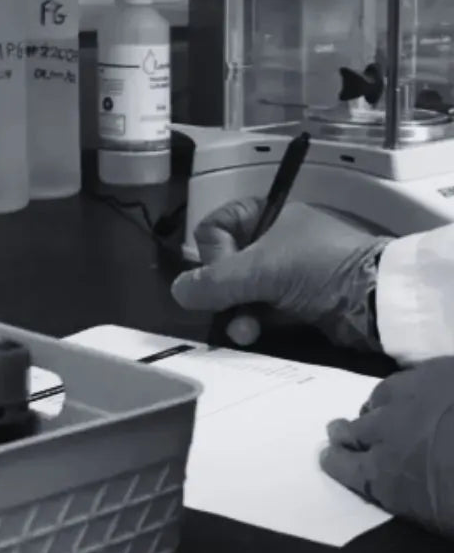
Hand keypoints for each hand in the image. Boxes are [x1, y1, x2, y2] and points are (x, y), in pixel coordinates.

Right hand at [171, 199, 389, 350]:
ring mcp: (287, 273)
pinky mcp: (298, 303)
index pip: (217, 227)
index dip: (212, 251)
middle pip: (225, 265)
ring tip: (244, 331)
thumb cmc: (318, 268)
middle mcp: (275, 241)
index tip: (223, 270)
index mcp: (268, 216)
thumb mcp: (259, 269)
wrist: (377, 299)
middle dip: (222, 292)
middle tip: (227, 308)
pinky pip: (261, 311)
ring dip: (236, 313)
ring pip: (241, 293)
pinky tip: (253, 336)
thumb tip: (177, 291)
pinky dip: (254, 323)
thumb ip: (212, 282)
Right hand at [323, 359, 453, 535]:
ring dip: (378, 409)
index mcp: (384, 477)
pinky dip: (408, 388)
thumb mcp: (442, 516)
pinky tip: (420, 391)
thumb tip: (414, 488)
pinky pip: (410, 378)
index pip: (342, 465)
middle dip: (347, 433)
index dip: (336, 461)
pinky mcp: (437, 373)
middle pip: (351, 430)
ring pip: (378, 399)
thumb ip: (416, 496)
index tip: (332, 456)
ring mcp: (409, 397)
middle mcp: (385, 434)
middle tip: (345, 432)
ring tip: (384, 411)